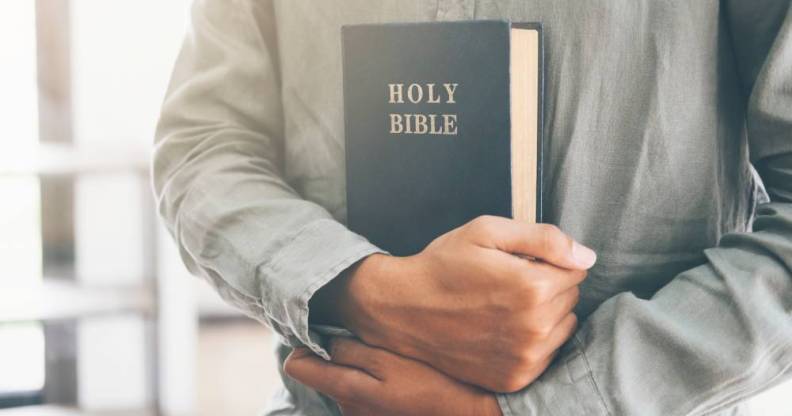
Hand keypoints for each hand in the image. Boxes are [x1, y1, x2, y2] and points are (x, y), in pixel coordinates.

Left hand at [284, 338, 501, 415]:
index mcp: (345, 389)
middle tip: (372, 338)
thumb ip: (349, 350)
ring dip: (359, 365)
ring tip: (392, 356)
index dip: (306, 341)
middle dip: (338, 351)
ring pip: (345, 379)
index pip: (297, 365)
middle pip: (324, 370)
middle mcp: (347, 408)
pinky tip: (400, 375)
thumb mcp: (390, 357)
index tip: (325, 327)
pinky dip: (373, 379)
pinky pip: (363, 391)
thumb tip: (318, 340)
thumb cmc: (432, 382)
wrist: (470, 413)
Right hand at [312, 216, 594, 391]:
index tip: (520, 262)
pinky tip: (502, 329)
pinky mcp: (514, 377)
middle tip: (508, 282)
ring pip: (563, 327)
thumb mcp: (487, 231)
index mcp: (531, 286)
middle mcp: (533, 326)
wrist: (403, 308)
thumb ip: (544, 238)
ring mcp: (524, 356)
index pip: (576, 269)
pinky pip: (547, 354)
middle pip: (571, 298)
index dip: (549, 261)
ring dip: (544, 315)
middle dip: (548, 285)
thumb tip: (586, 256)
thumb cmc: (443, 265)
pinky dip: (532, 341)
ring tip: (504, 306)